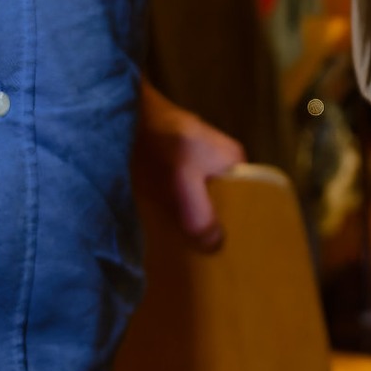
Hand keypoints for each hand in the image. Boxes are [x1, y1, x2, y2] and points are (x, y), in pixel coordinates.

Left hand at [135, 80, 243, 251]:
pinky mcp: (174, 164)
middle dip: (212, 227)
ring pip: (201, 200)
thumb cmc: (160, 144)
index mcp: (234, 161)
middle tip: (202, 256)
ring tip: (183, 249)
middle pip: (223, 203)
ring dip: (191, 221)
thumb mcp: (183, 182)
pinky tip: (164, 229)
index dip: (238, 227)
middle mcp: (220, 160)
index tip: (228, 253)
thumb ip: (200, 215)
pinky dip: (175, 211)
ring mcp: (197, 160)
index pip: (247, 201)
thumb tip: (215, 246)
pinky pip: (182, 195)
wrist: (122, 114)